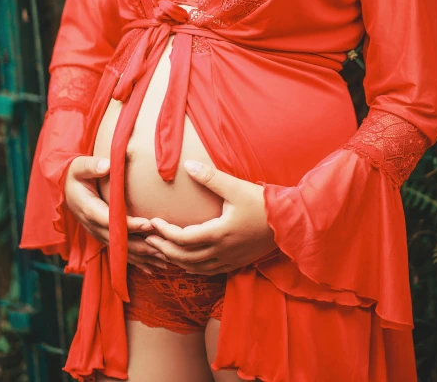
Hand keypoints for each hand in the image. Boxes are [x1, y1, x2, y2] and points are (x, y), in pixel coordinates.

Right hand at [64, 156, 169, 274]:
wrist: (66, 189)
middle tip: (163, 245)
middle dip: (141, 244)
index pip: (110, 220)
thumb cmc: (76, 175)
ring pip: (121, 250)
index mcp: (88, 208)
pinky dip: (137, 261)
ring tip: (164, 260)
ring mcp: (98, 234)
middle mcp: (93, 226)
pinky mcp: (104, 237)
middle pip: (118, 240)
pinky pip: (120, 253)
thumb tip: (107, 166)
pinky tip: (153, 268)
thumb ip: (92, 166)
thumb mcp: (80, 166)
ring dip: (143, 256)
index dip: (129, 224)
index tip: (148, 223)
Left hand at [144, 160, 277, 274]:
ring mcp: (228, 261)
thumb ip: (211, 177)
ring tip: (161, 250)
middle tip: (147, 238)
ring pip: (193, 268)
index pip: (182, 239)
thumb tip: (187, 165)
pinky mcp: (236, 263)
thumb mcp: (236, 187)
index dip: (164, 232)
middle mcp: (221, 252)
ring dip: (174, 260)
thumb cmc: (263, 203)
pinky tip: (186, 260)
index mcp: (219, 234)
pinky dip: (191, 267)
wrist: (289, 223)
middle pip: (183, 258)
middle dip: (162, 249)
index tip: (153, 221)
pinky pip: (206, 272)